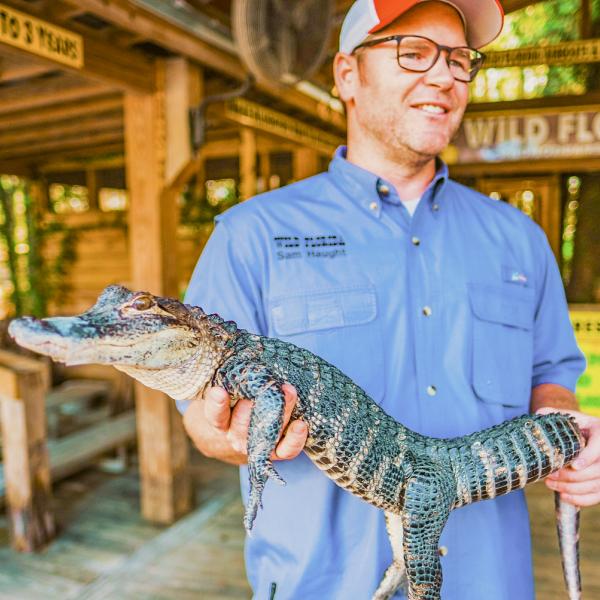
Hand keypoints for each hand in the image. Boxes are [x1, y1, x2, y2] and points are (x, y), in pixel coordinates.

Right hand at [182, 384, 307, 464]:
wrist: (241, 433)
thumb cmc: (236, 400)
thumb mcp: (228, 388)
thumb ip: (232, 376)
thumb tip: (243, 350)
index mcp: (220, 421)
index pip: (215, 414)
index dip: (217, 404)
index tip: (218, 390)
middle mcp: (236, 436)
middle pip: (244, 423)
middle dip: (255, 403)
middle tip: (266, 384)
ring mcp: (256, 446)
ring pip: (267, 433)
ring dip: (281, 412)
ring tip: (289, 391)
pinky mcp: (277, 452)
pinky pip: (287, 449)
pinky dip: (295, 438)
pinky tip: (301, 424)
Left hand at [537, 407, 599, 506]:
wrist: (591, 435)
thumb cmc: (578, 425)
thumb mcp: (570, 416)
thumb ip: (555, 414)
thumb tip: (538, 415)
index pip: (598, 448)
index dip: (587, 458)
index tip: (574, 465)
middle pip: (596, 471)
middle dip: (571, 476)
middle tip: (550, 474)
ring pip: (595, 485)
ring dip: (571, 488)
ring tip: (550, 483)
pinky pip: (597, 497)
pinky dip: (580, 499)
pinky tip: (563, 495)